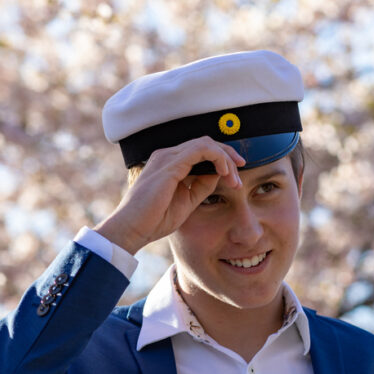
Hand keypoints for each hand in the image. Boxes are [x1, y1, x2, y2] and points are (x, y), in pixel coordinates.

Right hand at [94, 138, 244, 254]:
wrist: (132, 228)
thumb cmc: (154, 219)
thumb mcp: (187, 201)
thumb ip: (202, 186)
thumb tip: (220, 175)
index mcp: (170, 163)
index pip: (201, 151)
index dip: (223, 159)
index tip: (235, 177)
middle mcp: (168, 155)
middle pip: (206, 144)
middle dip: (228, 156)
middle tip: (241, 171)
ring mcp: (168, 157)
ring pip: (206, 144)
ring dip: (226, 159)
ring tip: (234, 178)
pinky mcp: (171, 163)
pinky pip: (202, 149)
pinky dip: (219, 158)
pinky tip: (225, 173)